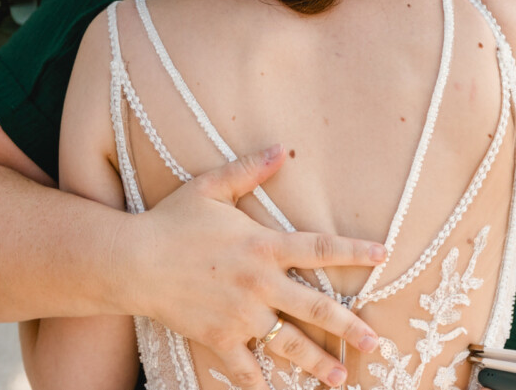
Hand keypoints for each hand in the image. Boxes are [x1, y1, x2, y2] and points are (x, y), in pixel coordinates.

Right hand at [122, 145, 384, 389]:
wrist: (131, 260)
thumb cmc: (171, 220)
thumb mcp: (210, 186)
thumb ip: (248, 171)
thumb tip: (280, 149)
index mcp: (264, 244)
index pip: (320, 247)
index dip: (354, 250)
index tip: (384, 255)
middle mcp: (259, 283)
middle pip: (315, 307)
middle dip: (349, 326)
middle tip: (375, 342)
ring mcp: (240, 314)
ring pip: (289, 343)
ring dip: (317, 362)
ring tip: (341, 376)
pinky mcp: (219, 338)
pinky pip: (246, 368)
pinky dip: (262, 386)